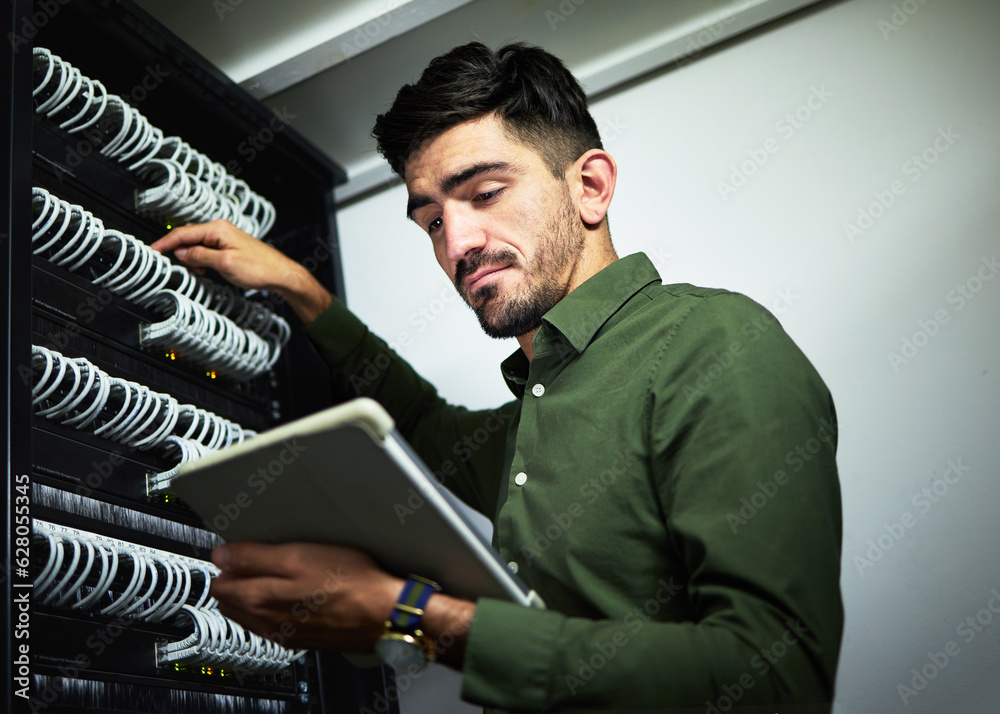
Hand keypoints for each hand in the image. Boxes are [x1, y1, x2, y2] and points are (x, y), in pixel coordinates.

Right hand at [150, 220, 331, 322]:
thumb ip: (200, 257)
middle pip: (188, 237)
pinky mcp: (229, 247)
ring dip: (191, 257)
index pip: (183, 233)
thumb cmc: (259, 268)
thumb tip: (181, 253)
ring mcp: (225, 238)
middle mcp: (220, 230)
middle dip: (177, 250)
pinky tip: (204, 270)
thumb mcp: (225, 264)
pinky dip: (200, 260)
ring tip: (194, 270)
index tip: (152, 250)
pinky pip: (207, 250)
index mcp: (218, 229)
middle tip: (167, 262)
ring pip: (197, 245)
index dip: (165, 243)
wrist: (281, 274)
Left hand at [210, 542, 403, 651]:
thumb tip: (221, 556)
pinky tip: (295, 596)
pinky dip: (273, 610)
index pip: (219, 584)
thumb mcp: (297, 555)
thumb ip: (253, 557)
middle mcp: (265, 622)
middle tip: (256, 560)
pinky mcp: (301, 640)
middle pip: (231, 602)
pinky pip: (272, 626)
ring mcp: (283, 634)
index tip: (240, 551)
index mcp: (258, 599)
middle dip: (236, 581)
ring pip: (250, 616)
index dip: (228, 563)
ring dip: (253, 596)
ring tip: (277, 575)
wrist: (382, 612)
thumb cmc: (347, 582)